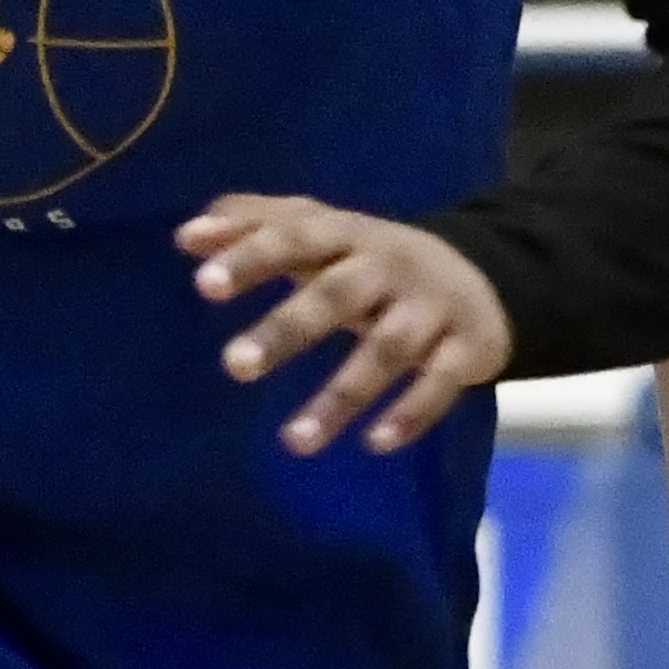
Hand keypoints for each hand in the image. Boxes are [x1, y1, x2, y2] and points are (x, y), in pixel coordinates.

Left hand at [177, 194, 512, 457]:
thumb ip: (255, 225)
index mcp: (346, 234)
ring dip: (341, 396)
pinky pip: (441, 382)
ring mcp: (430, 308)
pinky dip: (411, 413)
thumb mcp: (322, 230)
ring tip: (295, 442)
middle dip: (288, 328)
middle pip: (337, 294)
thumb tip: (186, 236)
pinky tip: (375, 443)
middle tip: (233, 366)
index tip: (203, 285)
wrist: (481, 276)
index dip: (252, 256)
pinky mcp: (467, 348)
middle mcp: (388, 266)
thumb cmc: (372, 259)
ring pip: (387, 350)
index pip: (296, 236)